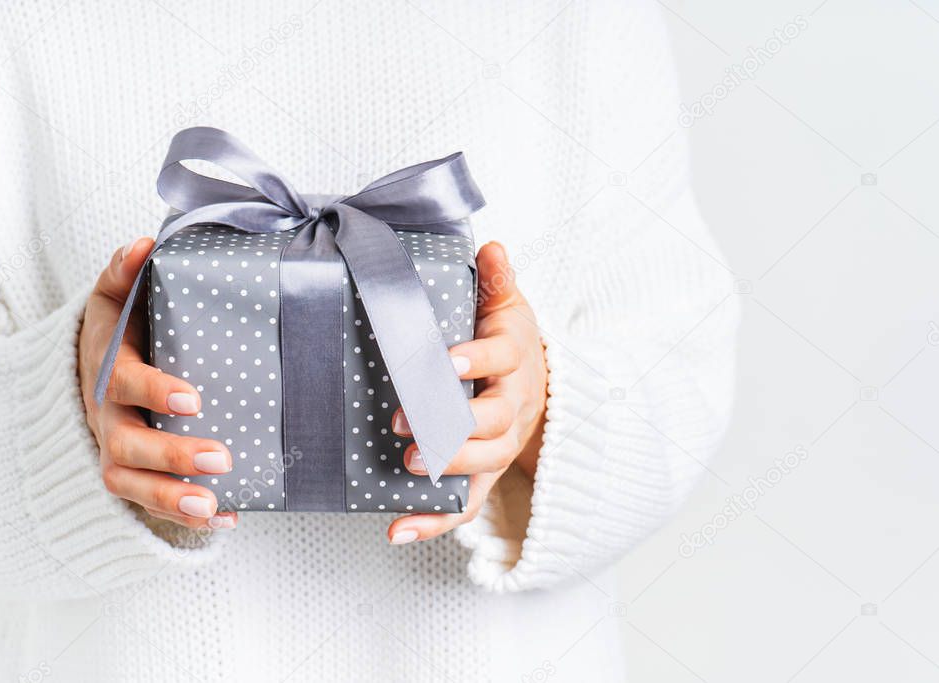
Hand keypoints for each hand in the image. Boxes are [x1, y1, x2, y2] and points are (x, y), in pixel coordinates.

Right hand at [78, 238, 237, 529]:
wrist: (86, 371)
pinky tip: (228, 516)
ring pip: (130, 484)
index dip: (153, 391)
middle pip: (127, 446)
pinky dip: (188, 518)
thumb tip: (144, 244)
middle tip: (222, 458)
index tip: (194, 398)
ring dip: (171, 498)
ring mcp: (116, 452)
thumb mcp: (112, 297)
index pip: (122, 384)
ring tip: (212, 503)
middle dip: (172, 456)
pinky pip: (151, 504)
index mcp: (106, 373)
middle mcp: (107, 419)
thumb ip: (122, 271)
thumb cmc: (116, 332)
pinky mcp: (135, 475)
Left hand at [387, 242, 547, 544]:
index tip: (446, 362)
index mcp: (514, 360)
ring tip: (409, 469)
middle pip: (493, 422)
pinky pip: (466, 503)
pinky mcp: (484, 473)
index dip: (476, 362)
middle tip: (407, 427)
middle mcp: (512, 406)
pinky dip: (434, 522)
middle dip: (453, 426)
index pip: (501, 360)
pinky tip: (398, 530)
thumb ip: (497, 280)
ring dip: (448, 470)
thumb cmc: (511, 343)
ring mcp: (500, 445)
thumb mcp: (507, 306)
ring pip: (485, 464)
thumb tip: (492, 246)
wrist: (540, 387)